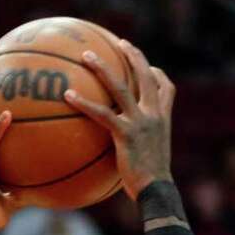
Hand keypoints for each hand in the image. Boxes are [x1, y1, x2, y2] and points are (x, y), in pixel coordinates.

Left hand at [64, 38, 174, 200]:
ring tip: (86, 55)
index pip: (166, 88)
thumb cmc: (152, 184)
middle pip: (146, 76)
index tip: (149, 67)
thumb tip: (125, 155)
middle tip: (120, 42)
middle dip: (133, 56)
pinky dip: (84, 103)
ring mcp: (141, 122)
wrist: (157, 192)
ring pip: (121, 86)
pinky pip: (102, 113)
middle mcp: (154, 115)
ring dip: (102, 68)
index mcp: (162, 120)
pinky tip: (68, 96)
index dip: (157, 74)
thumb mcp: (153, 161)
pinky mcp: (126, 134)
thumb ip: (141, 148)